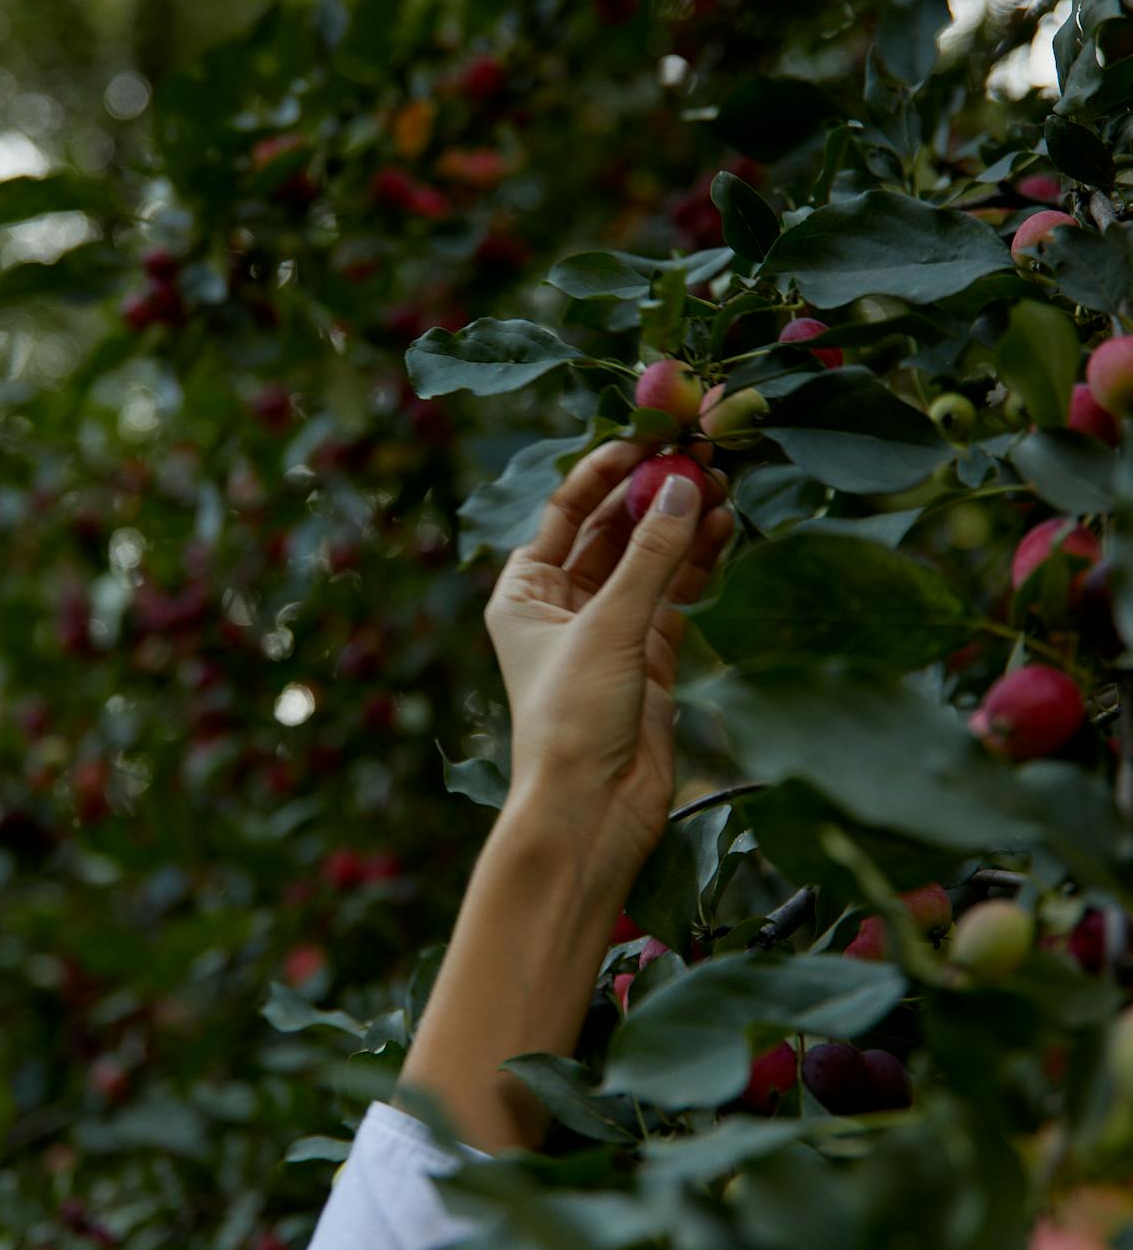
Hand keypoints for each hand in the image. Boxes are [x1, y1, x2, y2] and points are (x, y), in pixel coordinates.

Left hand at [483, 438, 735, 886]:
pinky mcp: (650, 656)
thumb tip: (685, 486)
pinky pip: (675, 594)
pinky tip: (724, 528)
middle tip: (703, 452)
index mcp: (524, 589)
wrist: (591, 812)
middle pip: (613, 529)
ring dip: (683, 524)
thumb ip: (651, 556)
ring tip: (724, 484)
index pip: (568, 510)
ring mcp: (609, 629)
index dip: (609, 470)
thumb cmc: (571, 719)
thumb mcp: (609, 627)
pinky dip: (698, 563)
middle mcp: (562, 603)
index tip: (653, 436)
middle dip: (656, 492)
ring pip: (650, 559)